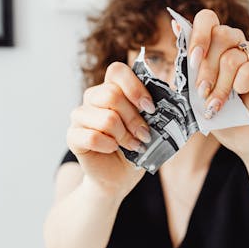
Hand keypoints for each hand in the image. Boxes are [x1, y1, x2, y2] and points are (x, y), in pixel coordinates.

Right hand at [67, 62, 155, 198]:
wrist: (119, 176)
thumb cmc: (136, 147)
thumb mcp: (151, 125)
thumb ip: (157, 108)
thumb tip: (175, 97)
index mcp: (112, 87)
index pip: (117, 70)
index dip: (135, 87)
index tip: (150, 108)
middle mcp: (93, 97)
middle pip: (112, 95)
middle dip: (134, 119)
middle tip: (144, 135)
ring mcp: (80, 115)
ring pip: (106, 118)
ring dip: (124, 136)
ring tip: (132, 145)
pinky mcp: (73, 135)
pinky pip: (92, 136)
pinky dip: (108, 145)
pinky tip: (113, 149)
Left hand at [188, 10, 248, 154]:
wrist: (239, 133)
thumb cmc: (215, 108)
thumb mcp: (192, 85)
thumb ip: (186, 58)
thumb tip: (177, 25)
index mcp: (214, 42)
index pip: (207, 18)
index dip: (199, 35)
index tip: (193, 60)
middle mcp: (234, 42)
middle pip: (220, 35)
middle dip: (206, 69)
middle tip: (201, 92)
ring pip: (232, 57)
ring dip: (221, 86)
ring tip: (216, 104)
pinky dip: (241, 84)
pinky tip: (240, 94)